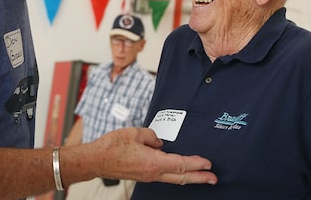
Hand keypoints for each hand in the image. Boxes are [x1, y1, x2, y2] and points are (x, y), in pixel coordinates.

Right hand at [92, 127, 216, 185]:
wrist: (96, 160)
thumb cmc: (112, 146)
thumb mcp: (135, 132)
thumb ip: (153, 136)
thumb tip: (159, 142)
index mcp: (153, 162)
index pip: (181, 164)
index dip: (196, 164)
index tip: (208, 164)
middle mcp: (153, 173)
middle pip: (181, 177)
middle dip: (199, 178)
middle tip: (214, 178)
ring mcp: (148, 177)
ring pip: (173, 178)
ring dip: (188, 177)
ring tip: (201, 175)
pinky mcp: (143, 176)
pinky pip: (164, 176)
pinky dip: (176, 174)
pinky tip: (179, 170)